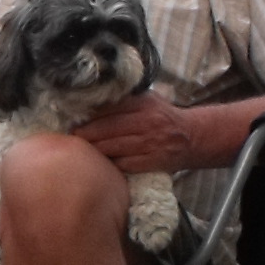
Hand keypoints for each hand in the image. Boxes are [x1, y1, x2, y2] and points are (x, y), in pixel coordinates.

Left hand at [76, 91, 224, 175]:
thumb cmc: (163, 117)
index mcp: (143, 104)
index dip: (88, 115)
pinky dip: (109, 163)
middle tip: (71, 136)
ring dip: (93, 150)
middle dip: (85, 133)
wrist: (192, 138)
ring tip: (80, 150)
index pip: (109, 108)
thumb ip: (125, 99)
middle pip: (106, 128)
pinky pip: (122, 164)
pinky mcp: (152, 162)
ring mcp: (150, 143)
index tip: (73, 119)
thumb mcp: (148, 100)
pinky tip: (99, 163)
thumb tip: (91, 100)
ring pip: (111, 147)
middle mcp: (147, 122)